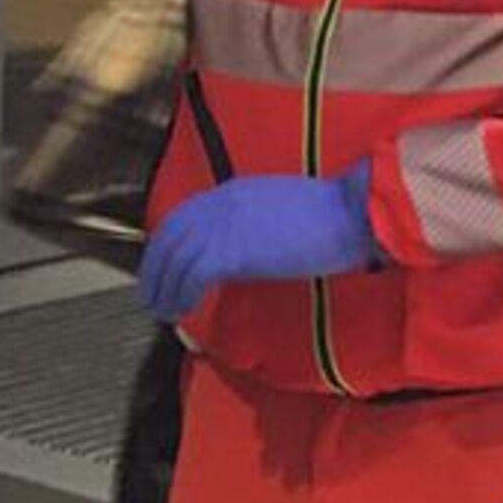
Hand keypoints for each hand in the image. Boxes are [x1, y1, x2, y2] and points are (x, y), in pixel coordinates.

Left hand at [138, 168, 379, 323]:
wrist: (351, 213)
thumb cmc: (329, 216)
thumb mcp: (278, 208)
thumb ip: (249, 224)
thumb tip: (234, 252)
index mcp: (231, 192)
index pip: (181, 217)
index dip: (165, 244)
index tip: (161, 266)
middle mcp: (220, 204)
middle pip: (169, 236)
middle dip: (155, 268)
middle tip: (151, 293)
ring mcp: (224, 225)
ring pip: (175, 259)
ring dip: (164, 288)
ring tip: (163, 310)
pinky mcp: (233, 251)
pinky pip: (193, 275)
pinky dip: (182, 295)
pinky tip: (183, 310)